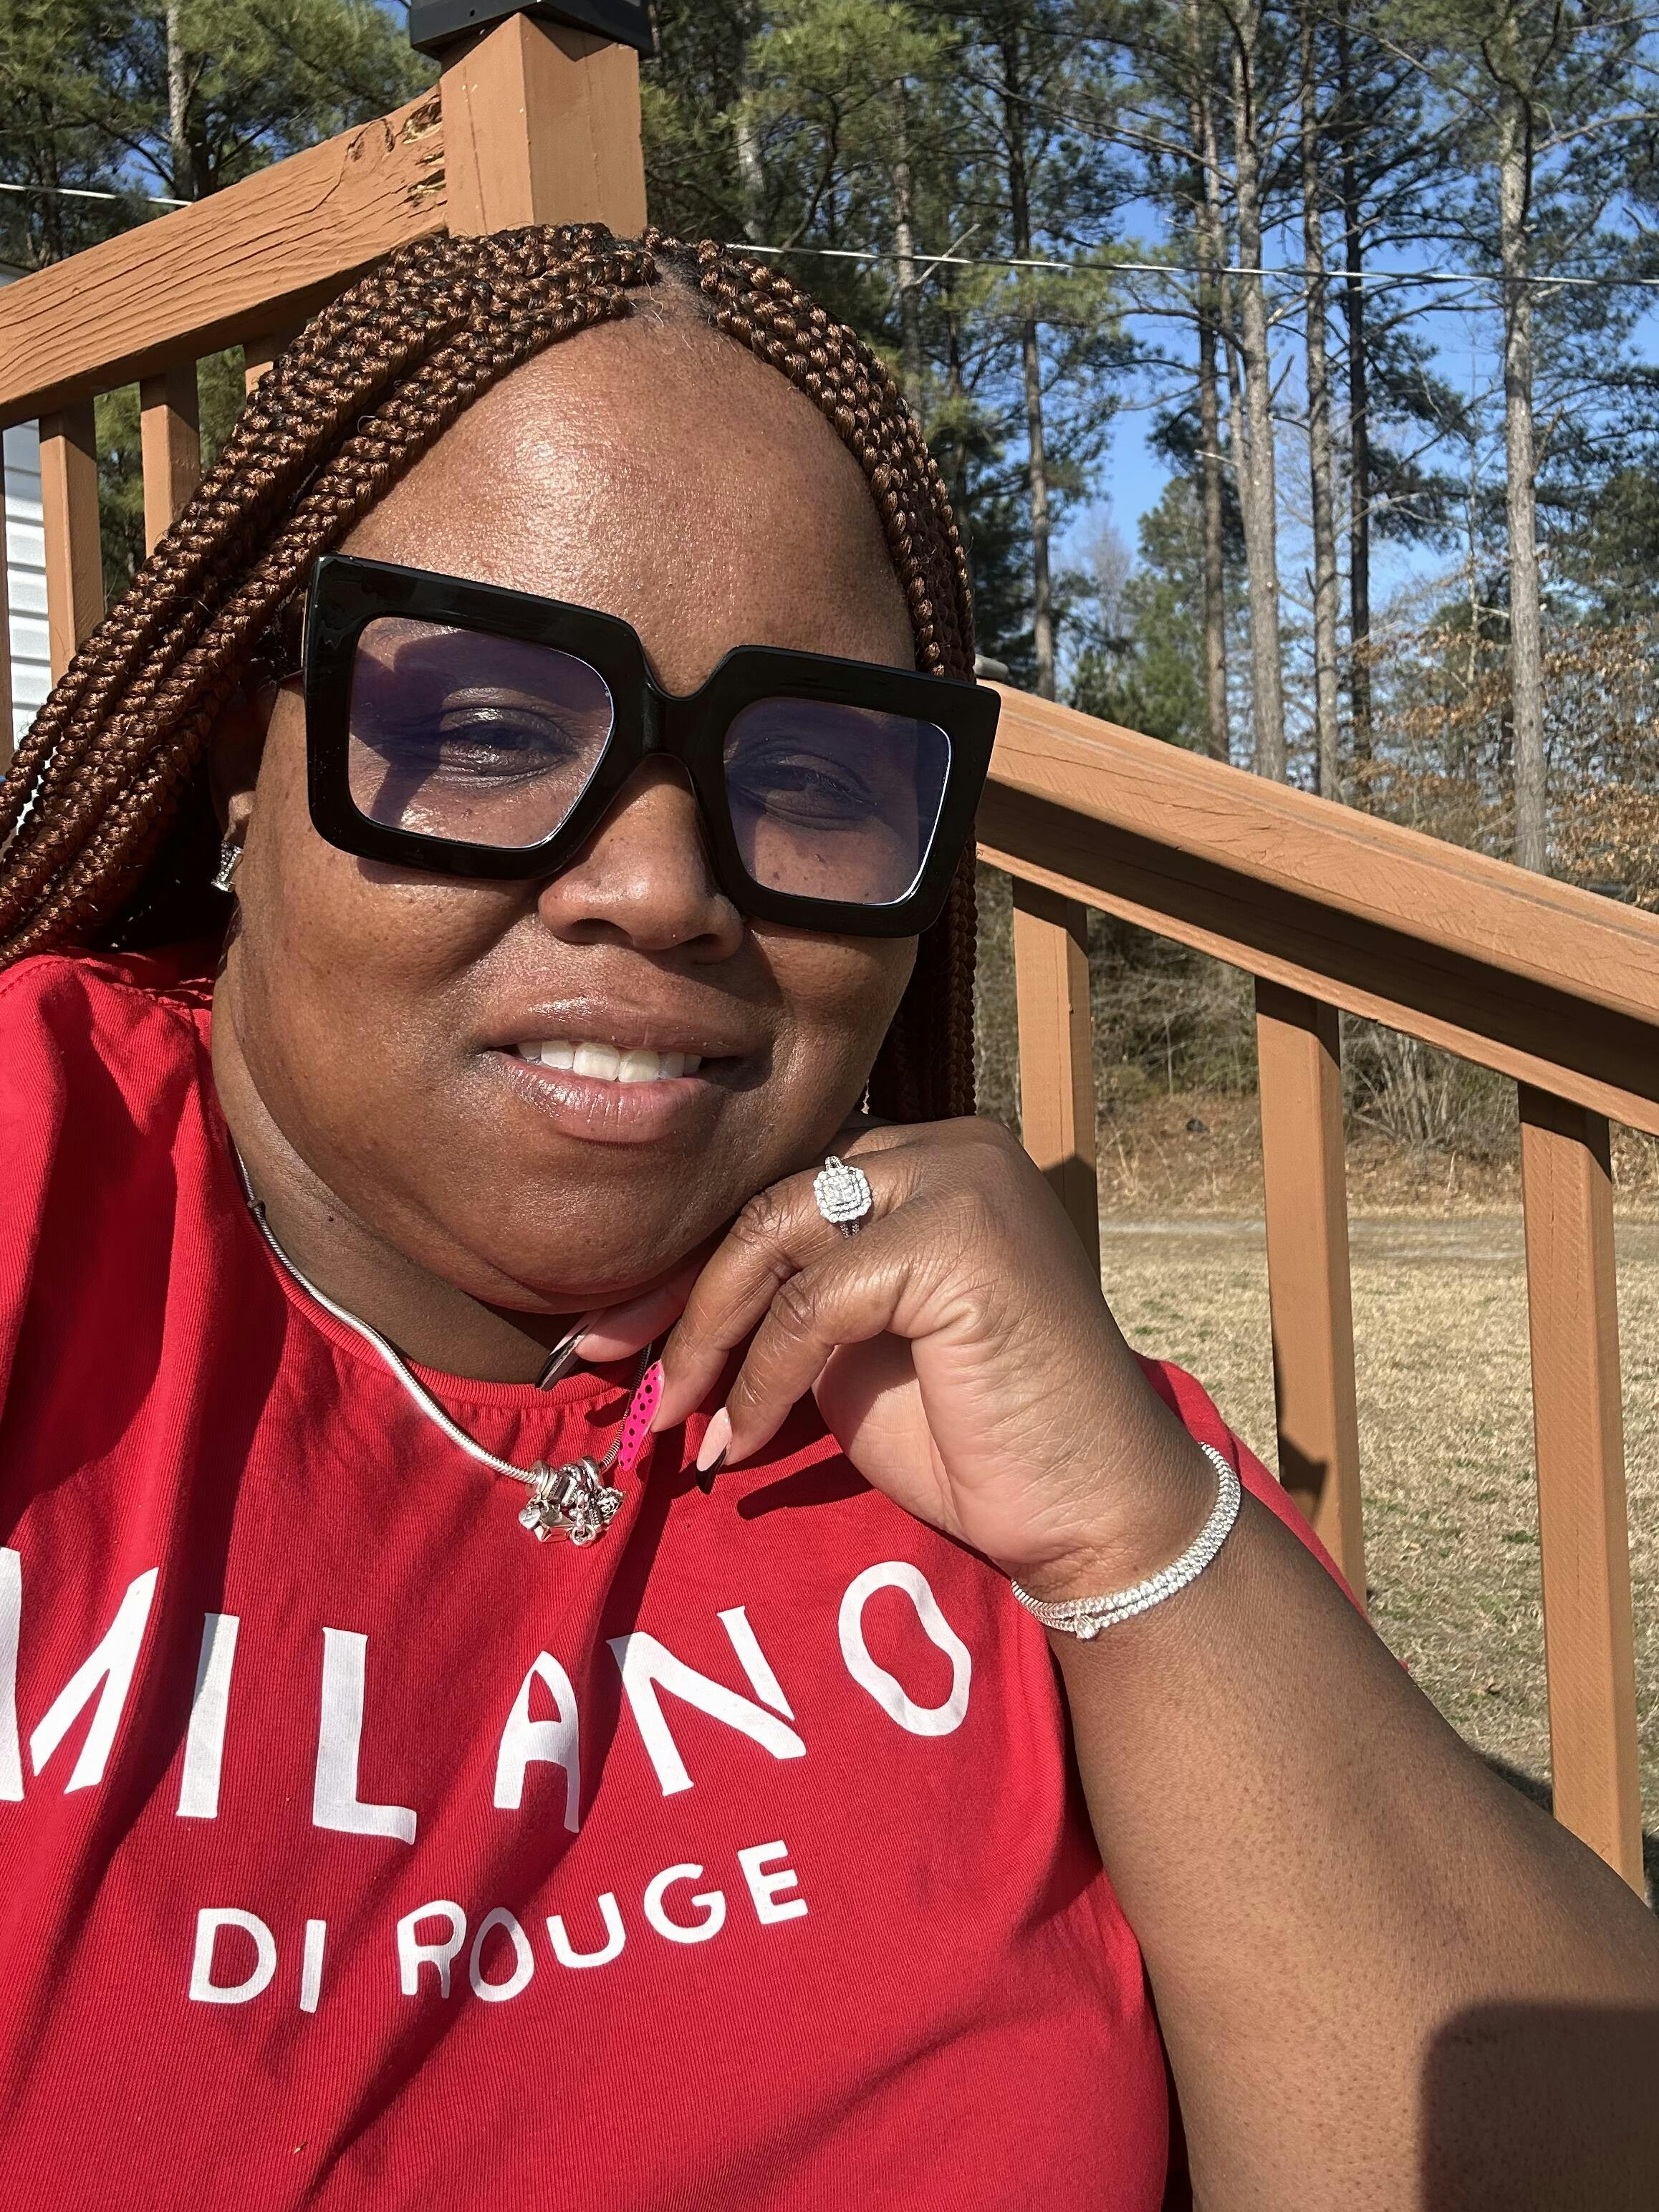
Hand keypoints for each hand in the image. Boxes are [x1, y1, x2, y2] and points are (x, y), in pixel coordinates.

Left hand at [630, 1118, 1214, 1597]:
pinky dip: (762, 1378)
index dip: (690, 1263)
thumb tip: (659, 1308)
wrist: (1091, 1510)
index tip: (615, 1333)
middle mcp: (948, 1145)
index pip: (781, 1188)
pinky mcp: (960, 1238)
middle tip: (609, 1365)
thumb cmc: (977, 1438)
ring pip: (775, 1233)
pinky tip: (743, 1441)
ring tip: (678, 1419)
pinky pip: (813, 1301)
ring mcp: (961, 1180)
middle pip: (768, 1197)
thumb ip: (787, 1300)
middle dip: (678, 1292)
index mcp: (928, 1158)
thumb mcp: (851, 1351)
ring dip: (708, 1335)